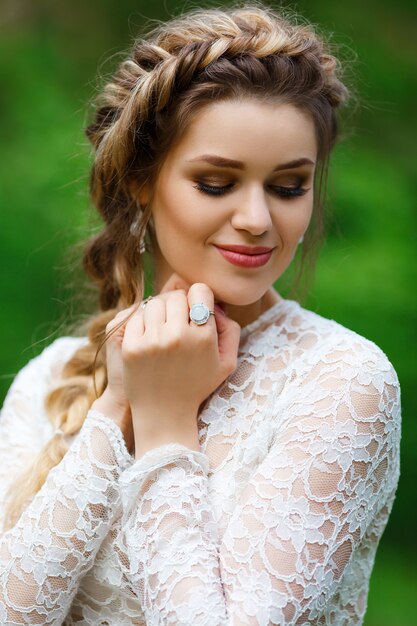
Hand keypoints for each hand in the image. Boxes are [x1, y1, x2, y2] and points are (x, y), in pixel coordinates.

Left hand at [121, 282, 240, 447]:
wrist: (164, 413)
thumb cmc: (197, 385)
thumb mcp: (227, 362)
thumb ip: (230, 329)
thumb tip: (215, 305)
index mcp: (203, 336)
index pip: (200, 290)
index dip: (198, 297)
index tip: (195, 311)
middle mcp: (178, 335)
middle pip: (176, 296)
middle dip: (179, 305)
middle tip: (178, 322)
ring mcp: (152, 340)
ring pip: (155, 303)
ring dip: (159, 313)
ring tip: (163, 331)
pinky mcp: (131, 346)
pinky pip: (136, 317)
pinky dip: (142, 324)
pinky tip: (149, 338)